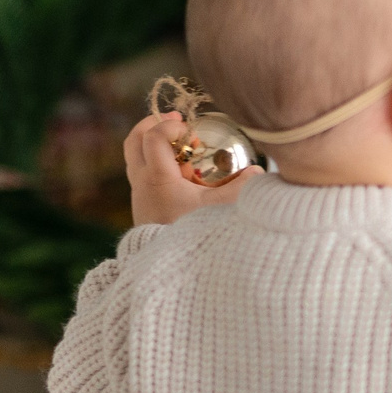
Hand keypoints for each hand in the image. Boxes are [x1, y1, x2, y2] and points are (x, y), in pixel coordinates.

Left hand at [125, 111, 249, 226]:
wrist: (172, 271)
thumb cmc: (198, 236)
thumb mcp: (225, 209)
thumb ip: (244, 187)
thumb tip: (257, 171)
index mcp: (157, 178)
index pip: (154, 137)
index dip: (171, 125)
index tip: (191, 129)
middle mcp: (142, 184)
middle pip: (134, 142)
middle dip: (153, 125)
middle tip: (175, 121)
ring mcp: (140, 197)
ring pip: (136, 160)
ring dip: (155, 147)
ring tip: (182, 149)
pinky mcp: (144, 210)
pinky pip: (144, 177)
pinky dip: (158, 167)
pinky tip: (183, 177)